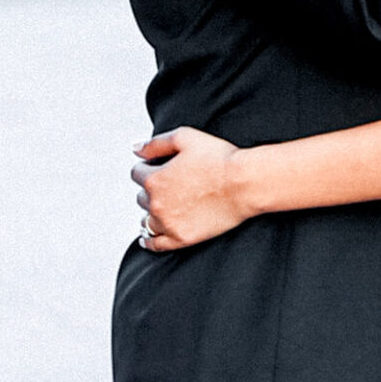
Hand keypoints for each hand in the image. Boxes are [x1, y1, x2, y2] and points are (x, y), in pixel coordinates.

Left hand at [133, 128, 250, 250]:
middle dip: (152, 190)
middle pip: (142, 197)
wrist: (244, 183)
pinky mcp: (182, 238)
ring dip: (152, 212)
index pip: (137, 173)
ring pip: (147, 220)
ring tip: (164, 208)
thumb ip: (156, 143)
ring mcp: (169, 224)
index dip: (148, 168)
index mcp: (155, 179)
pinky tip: (147, 239)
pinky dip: (149, 241)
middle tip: (172, 185)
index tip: (159, 168)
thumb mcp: (185, 137)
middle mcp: (157, 203)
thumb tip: (136, 150)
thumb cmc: (220, 159)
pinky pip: (156, 244)